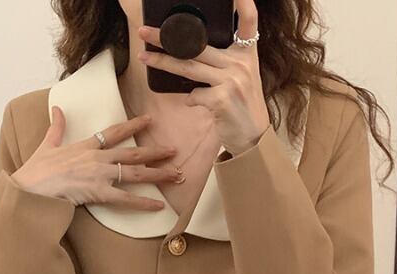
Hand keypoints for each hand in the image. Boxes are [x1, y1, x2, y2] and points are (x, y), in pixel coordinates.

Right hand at [11, 106, 181, 208]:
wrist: (30, 189)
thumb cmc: (35, 171)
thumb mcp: (46, 145)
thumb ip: (56, 127)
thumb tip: (57, 110)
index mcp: (85, 146)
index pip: (114, 132)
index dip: (133, 125)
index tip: (149, 120)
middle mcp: (97, 158)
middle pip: (133, 152)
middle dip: (156, 152)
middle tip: (174, 151)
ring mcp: (100, 175)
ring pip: (135, 173)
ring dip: (158, 174)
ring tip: (177, 175)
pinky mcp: (98, 193)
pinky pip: (126, 199)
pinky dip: (144, 203)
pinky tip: (160, 205)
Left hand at [137, 0, 268, 156]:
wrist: (252, 137)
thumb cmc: (241, 106)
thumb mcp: (241, 77)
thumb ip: (223, 62)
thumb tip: (189, 52)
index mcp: (247, 54)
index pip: (249, 22)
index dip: (244, 3)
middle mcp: (240, 63)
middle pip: (198, 45)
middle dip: (167, 37)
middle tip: (145, 32)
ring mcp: (231, 80)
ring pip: (189, 66)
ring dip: (163, 62)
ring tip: (145, 56)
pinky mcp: (221, 99)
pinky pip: (194, 94)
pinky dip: (190, 99)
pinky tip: (195, 103)